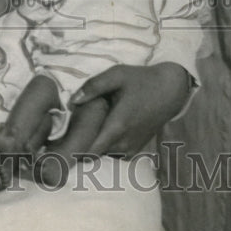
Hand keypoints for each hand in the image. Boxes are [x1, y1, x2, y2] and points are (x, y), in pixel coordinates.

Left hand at [69, 62, 190, 157]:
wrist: (170, 91)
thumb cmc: (141, 80)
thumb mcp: (116, 75)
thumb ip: (93, 86)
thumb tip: (72, 101)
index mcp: (117, 126)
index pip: (88, 151)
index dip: (72, 149)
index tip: (59, 143)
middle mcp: (124, 143)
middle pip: (92, 155)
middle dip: (79, 146)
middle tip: (67, 133)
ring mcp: (131, 149)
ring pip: (102, 156)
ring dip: (91, 147)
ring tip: (82, 130)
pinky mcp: (135, 150)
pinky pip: (113, 155)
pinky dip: (103, 148)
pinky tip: (99, 132)